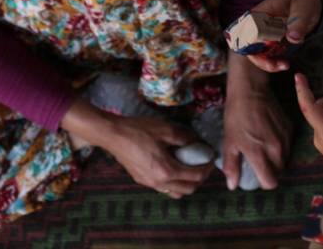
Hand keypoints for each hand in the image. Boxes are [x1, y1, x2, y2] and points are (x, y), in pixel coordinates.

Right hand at [62, 99, 211, 198]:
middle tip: (202, 164)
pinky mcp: (141, 180)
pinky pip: (164, 188)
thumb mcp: (166, 129)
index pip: (194, 177)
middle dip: (199, 179)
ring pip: (175, 192)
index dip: (206, 168)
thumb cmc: (138, 130)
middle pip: (187, 189)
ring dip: (187, 184)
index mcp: (166, 171)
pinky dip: (174, 183)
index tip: (210, 157)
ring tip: (190, 168)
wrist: (112, 134)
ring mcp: (149, 184)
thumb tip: (196, 141)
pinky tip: (173, 168)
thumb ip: (184, 137)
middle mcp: (158, 182)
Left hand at [221, 54, 291, 188]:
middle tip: (259, 161)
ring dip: (277, 160)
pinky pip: (289, 146)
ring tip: (265, 149)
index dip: (263, 182)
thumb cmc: (236, 116)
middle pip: (279, 173)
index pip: (270, 182)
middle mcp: (276, 149)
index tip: (257, 175)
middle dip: (270, 171)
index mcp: (258, 154)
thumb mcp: (228, 141)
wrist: (250, 90)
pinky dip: (281, 147)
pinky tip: (270, 137)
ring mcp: (285, 139)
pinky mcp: (290, 129)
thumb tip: (233, 186)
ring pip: (285, 160)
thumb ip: (231, 165)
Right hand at [246, 0, 322, 71]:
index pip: (246, 30)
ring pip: (258, 54)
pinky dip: (275, 62)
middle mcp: (259, 25)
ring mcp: (266, 35)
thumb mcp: (304, 9)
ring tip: (284, 65)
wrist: (311, 1)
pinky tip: (286, 64)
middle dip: (260, 59)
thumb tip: (292, 38)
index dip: (249, 44)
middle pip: (249, 46)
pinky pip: (269, 56)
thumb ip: (298, 22)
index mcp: (260, 13)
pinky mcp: (274, 42)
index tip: (263, 54)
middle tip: (275, 65)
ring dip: (268, 63)